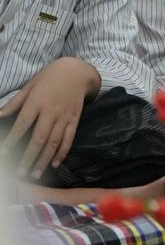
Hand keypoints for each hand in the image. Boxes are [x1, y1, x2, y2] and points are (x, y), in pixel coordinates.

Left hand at [0, 57, 98, 178]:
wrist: (77, 71)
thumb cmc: (50, 77)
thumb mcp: (30, 85)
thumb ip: (16, 102)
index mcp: (37, 102)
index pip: (22, 125)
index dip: (12, 140)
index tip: (4, 153)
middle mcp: (51, 112)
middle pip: (39, 138)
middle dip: (29, 157)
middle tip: (20, 173)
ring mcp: (65, 116)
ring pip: (54, 142)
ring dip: (44, 159)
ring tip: (36, 174)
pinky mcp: (75, 119)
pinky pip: (69, 138)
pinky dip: (63, 151)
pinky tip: (55, 163)